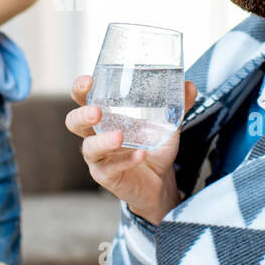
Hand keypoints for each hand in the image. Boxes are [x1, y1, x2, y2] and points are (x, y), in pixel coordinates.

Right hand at [64, 74, 197, 224]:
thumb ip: (178, 106)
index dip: (80, 89)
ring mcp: (99, 157)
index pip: (83, 98)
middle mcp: (96, 135)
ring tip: (119, 136)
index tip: (89, 81)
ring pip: (88, 148)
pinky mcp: (106, 176)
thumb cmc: (153, 148)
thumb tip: (190, 85)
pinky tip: (140, 155)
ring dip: (102, 141)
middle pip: (73, 122)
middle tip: (97, 111)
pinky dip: (126, 160)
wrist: (158, 183)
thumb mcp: (166, 125)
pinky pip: (110, 168)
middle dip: (82, 115)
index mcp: (106, 117)